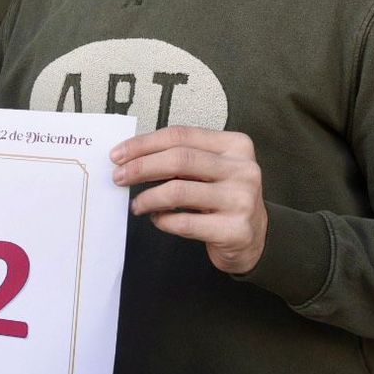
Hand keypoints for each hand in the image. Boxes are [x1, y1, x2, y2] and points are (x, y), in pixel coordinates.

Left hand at [111, 126, 267, 273]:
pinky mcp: (235, 230)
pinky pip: (185, 223)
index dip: (144, 143)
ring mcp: (241, 200)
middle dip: (141, 167)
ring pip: (179, 191)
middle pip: (179, 159)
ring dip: (148, 198)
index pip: (181, 135)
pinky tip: (157, 219)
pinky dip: (163, 221)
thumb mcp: (212, 169)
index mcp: (235, 145)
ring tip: (136, 204)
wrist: (255, 238)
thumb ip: (182, 158)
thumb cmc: (223, 198)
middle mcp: (243, 169)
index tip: (118, 154)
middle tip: (118, 177)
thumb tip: (131, 156)